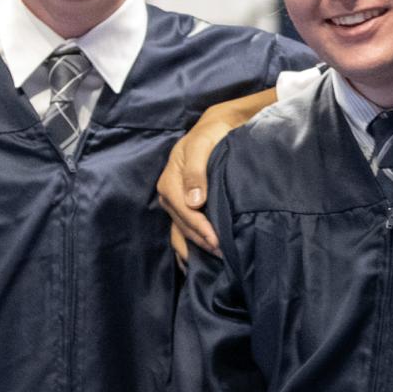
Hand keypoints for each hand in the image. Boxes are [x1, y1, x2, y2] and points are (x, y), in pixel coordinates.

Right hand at [156, 88, 275, 261]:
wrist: (215, 129)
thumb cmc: (210, 136)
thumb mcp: (202, 145)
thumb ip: (196, 171)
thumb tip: (195, 202)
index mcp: (169, 181)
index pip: (184, 210)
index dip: (199, 227)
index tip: (216, 240)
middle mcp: (169, 194)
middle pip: (182, 224)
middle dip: (200, 241)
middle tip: (222, 254)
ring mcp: (175, 202)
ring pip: (181, 230)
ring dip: (195, 247)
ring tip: (214, 260)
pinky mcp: (184, 206)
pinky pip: (182, 230)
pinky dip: (189, 246)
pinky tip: (196, 262)